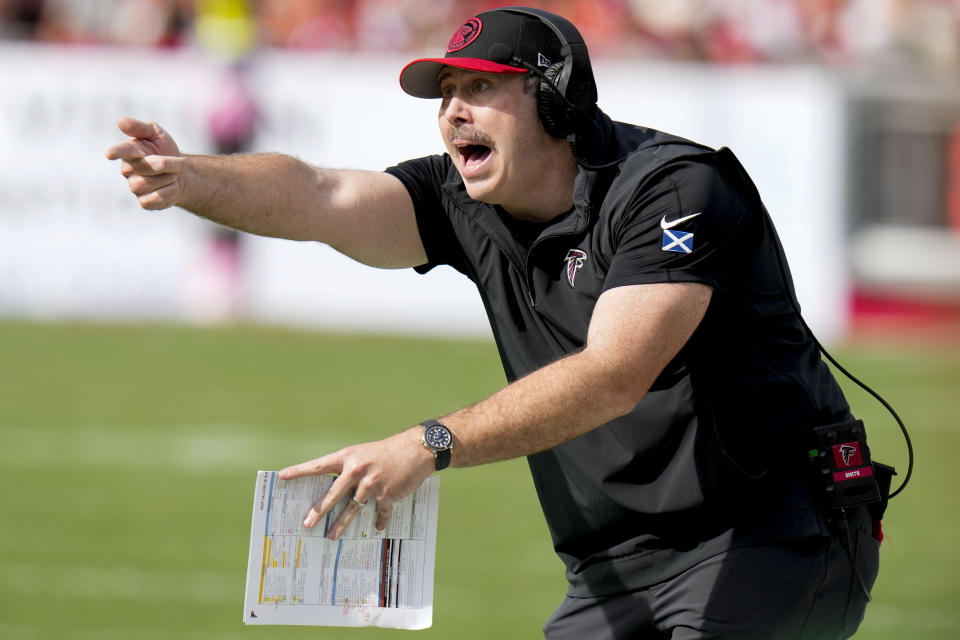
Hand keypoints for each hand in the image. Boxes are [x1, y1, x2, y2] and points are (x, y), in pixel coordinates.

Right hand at [105, 116, 186, 209]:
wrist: (181, 174)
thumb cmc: (164, 150)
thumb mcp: (156, 134)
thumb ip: (140, 128)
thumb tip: (121, 121)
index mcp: (130, 151)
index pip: (122, 151)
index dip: (116, 152)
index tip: (109, 154)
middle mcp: (128, 170)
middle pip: (147, 167)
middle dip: (169, 163)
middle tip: (183, 162)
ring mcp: (134, 187)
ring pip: (150, 184)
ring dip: (169, 178)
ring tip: (173, 175)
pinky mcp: (144, 202)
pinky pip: (155, 198)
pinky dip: (169, 192)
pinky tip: (171, 187)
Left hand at [279, 427, 435, 539]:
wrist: (416, 449)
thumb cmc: (389, 451)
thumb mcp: (364, 454)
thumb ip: (350, 470)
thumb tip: (336, 492)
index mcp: (348, 457)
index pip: (319, 465)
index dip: (299, 471)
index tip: (281, 476)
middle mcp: (357, 470)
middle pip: (332, 493)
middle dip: (318, 510)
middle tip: (306, 523)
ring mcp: (372, 483)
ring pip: (352, 508)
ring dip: (342, 524)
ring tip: (332, 536)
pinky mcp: (387, 494)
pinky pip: (379, 512)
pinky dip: (378, 521)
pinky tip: (376, 528)